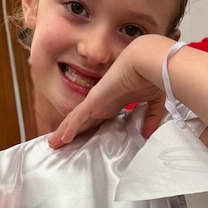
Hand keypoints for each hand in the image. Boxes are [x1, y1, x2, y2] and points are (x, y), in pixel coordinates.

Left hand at [48, 35, 172, 147]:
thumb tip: (146, 133)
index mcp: (116, 101)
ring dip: (64, 133)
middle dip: (72, 132)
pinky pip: (77, 117)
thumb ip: (150, 117)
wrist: (146, 62)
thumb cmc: (151, 75)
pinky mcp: (93, 100)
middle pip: (83, 121)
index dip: (90, 128)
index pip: (99, 118)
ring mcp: (97, 100)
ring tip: (53, 145)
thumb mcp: (154, 102)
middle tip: (61, 145)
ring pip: (75, 120)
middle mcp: (104, 101)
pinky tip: (61, 140)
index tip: (85, 138)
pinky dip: (68, 128)